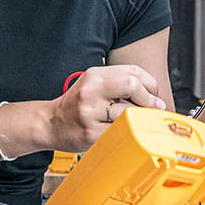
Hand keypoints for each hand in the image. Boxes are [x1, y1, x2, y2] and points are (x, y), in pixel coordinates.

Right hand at [51, 65, 165, 151]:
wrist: (50, 123)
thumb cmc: (77, 104)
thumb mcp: (94, 84)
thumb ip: (120, 83)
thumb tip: (155, 97)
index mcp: (94, 75)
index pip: (133, 72)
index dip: (150, 85)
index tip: (154, 95)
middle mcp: (91, 90)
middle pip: (132, 86)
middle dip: (149, 99)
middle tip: (153, 108)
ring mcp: (89, 112)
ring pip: (128, 112)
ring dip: (138, 118)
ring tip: (135, 121)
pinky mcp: (90, 133)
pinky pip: (119, 132)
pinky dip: (126, 132)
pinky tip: (122, 131)